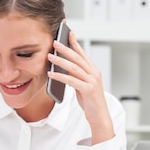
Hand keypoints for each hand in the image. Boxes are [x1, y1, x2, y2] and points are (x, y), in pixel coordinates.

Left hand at [47, 29, 114, 144]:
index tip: (68, 33)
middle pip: (77, 58)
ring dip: (60, 61)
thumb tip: (62, 68)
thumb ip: (76, 76)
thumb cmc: (90, 102)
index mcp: (93, 71)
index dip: (75, 43)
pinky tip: (51, 74)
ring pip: (74, 67)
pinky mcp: (88, 90)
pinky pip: (72, 80)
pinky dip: (60, 76)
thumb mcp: (82, 86)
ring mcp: (92, 81)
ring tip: (50, 57)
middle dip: (65, 49)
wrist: (100, 116)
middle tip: (54, 42)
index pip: (83, 54)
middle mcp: (94, 73)